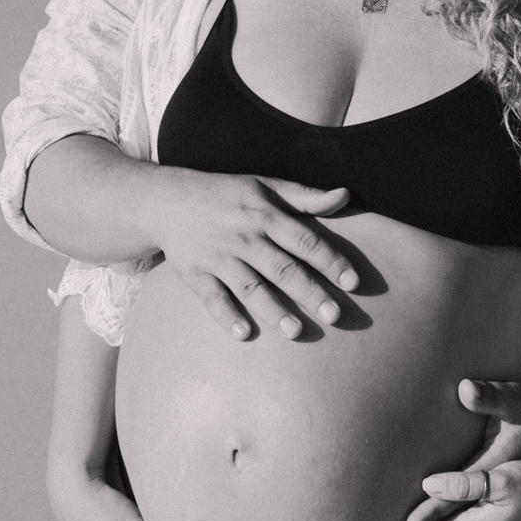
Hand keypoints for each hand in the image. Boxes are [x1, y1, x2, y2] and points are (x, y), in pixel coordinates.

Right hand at [148, 166, 357, 339]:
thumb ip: (306, 196)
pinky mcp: (195, 274)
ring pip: (250, 286)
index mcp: (265, 214)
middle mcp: (244, 237)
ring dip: (273, 310)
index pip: (304, 239)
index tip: (353, 282)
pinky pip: (211, 298)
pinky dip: (226, 315)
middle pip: (282, 268)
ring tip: (296, 333)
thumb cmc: (226, 195)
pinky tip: (243, 334)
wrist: (167, 200)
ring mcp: (218, 257)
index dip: (330, 260)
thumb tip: (344, 195)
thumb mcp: (265, 186)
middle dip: (309, 292)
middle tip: (335, 316)